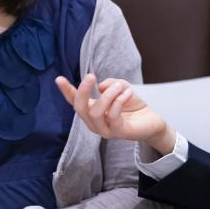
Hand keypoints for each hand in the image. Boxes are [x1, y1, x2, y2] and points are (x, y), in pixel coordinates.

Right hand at [56, 74, 176, 154]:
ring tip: (120, 86)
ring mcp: (104, 129)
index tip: (58, 78)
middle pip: (80, 108)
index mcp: (92, 110)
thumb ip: (110, 84)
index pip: (75, 101)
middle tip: (91, 76)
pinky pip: (112, 115)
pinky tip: (127, 93)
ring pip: (95, 112)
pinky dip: (119, 100)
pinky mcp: (117, 132)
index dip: (66, 90)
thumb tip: (101, 86)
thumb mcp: (121, 88)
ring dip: (107, 95)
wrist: (151, 120)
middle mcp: (94, 121)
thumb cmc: (133, 105)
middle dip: (83, 91)